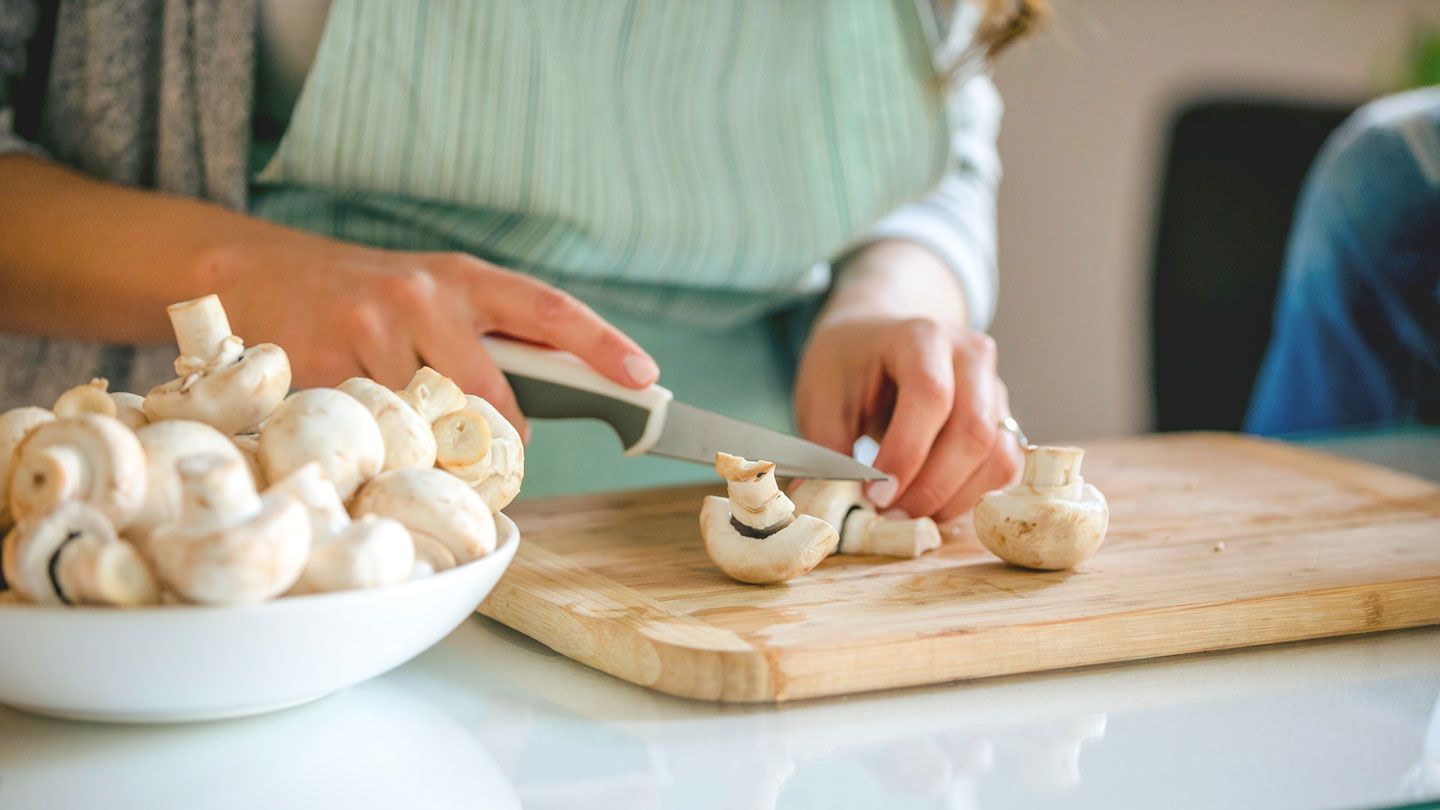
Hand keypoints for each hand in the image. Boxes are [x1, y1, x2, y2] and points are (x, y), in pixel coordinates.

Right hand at [203, 236, 657, 437]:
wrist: (257, 269)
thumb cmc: (369, 292)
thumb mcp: (436, 293)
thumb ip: (491, 335)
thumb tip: (560, 392)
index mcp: (464, 278)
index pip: (548, 309)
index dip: (601, 344)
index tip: (644, 376)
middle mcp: (421, 297)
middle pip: (487, 395)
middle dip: (499, 437)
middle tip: (497, 456)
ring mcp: (369, 329)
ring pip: (428, 423)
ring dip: (429, 447)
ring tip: (410, 435)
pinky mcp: (322, 365)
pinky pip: (372, 431)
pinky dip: (377, 443)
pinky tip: (361, 427)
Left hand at [794, 241, 1019, 521]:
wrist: (877, 335)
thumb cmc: (847, 365)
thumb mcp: (820, 396)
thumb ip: (827, 447)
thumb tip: (830, 501)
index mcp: (921, 336)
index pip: (931, 396)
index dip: (906, 453)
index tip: (875, 495)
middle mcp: (970, 356)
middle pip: (973, 431)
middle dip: (931, 488)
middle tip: (889, 515)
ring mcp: (995, 387)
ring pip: (996, 457)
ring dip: (952, 500)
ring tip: (905, 513)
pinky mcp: (1003, 420)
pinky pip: (1002, 470)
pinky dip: (969, 498)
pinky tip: (929, 505)